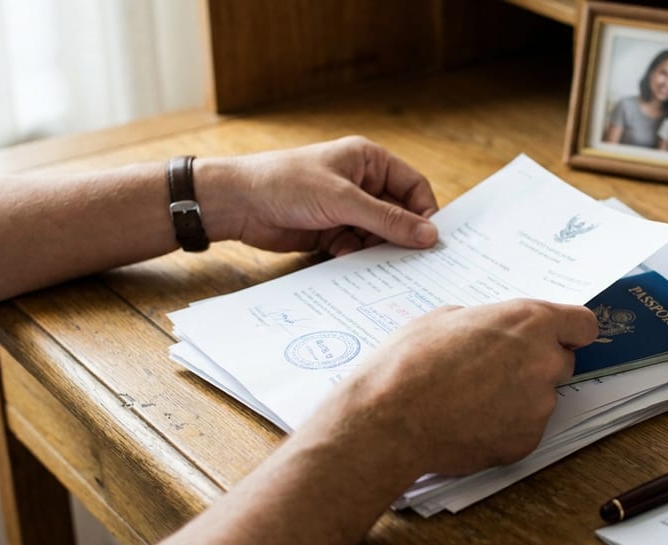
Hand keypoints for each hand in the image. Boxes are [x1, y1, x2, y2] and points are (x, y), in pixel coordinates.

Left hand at [197, 136, 438, 255]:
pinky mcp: (331, 230)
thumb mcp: (343, 200)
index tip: (429, 240)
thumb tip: (430, 235)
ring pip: (378, 235)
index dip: (423, 212)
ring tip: (373, 260)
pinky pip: (357, 247)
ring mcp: (345, 208)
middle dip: (400, 236)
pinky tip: (344, 257)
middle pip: (398, 214)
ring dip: (377, 249)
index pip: (413, 187)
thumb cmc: (287, 183)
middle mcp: (361, 183)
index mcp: (369, 161)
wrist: (238, 203)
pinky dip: (355, 255)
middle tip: (408, 260)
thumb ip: (388, 220)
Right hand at [302, 300, 598, 478]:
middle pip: (562, 362)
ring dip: (518, 398)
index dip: (569, 332)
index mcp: (529, 322)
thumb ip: (486, 322)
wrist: (389, 418)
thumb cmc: (409, 362)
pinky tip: (469, 424)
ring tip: (470, 400)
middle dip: (537, 365)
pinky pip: (524, 430)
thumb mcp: (446, 318)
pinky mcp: (527, 441)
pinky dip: (504, 428)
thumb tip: (492, 330)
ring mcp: (539, 406)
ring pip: (541, 398)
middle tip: (495, 371)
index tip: (558, 338)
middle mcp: (544, 362)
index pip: (583, 324)